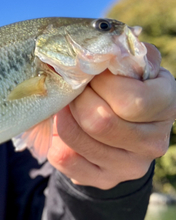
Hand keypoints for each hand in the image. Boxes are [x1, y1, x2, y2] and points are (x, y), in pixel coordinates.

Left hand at [47, 44, 175, 189]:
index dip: (100, 83)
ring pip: (77, 139)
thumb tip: (106, 40)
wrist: (119, 134)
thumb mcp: (130, 67)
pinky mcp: (104, 179)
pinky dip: (55, 138)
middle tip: (73, 89)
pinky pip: (64, 158)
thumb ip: (123, 52)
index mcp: (167, 105)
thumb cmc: (122, 89)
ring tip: (66, 105)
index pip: (131, 99)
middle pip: (100, 122)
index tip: (91, 73)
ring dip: (62, 117)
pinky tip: (64, 126)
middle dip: (76, 99)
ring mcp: (130, 166)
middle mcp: (154, 141)